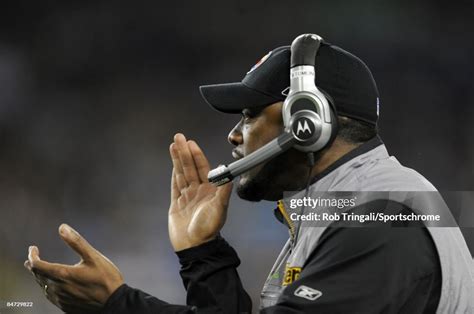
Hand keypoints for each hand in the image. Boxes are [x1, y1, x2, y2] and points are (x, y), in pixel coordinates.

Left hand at [24, 224, 123, 312]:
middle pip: (39, 276)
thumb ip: (76, 242)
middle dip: (34, 266)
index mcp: (63, 274)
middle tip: (31, 259)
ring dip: (40, 277)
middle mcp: (59, 288)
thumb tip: (62, 227)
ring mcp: (62, 299)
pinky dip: (48, 288)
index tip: (33, 248)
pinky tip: (52, 287)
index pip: (38, 265)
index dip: (32, 255)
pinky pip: (51, 297)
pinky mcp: (67, 306)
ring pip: (44, 287)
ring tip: (39, 271)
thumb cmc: (106, 277)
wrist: (114, 301)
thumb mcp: (93, 256)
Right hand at [168, 133, 232, 250]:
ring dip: (177, 160)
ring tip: (173, 145)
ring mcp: (187, 196)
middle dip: (184, 152)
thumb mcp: (219, 210)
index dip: (196, 155)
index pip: (202, 168)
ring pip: (181, 174)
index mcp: (209, 191)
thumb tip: (229, 176)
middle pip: (189, 167)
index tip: (191, 143)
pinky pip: (175, 186)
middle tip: (178, 137)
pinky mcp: (177, 203)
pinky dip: (174, 174)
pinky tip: (173, 165)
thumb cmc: (208, 230)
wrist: (194, 246)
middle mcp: (198, 191)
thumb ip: (223, 193)